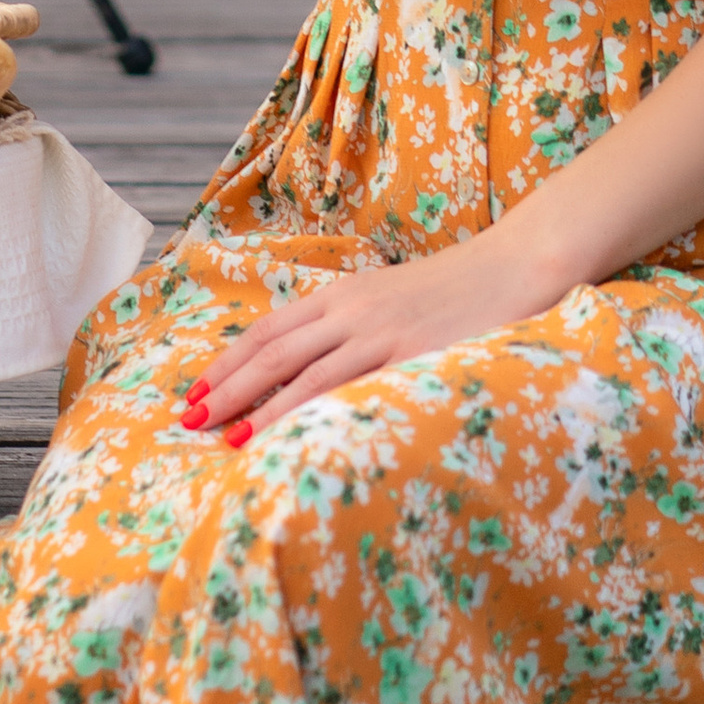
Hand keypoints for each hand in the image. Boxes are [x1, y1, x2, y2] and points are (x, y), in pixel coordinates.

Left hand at [183, 227, 571, 438]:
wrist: (516, 264)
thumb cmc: (458, 290)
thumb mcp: (393, 301)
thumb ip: (354, 328)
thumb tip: (314, 367)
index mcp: (344, 294)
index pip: (269, 331)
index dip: (227, 362)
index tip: (195, 391)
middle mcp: (352, 310)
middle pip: (272, 352)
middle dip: (225, 387)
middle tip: (187, 420)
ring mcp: (381, 332)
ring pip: (302, 373)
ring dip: (258, 408)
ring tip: (224, 438)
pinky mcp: (412, 354)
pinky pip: (354, 387)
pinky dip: (317, 413)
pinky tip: (295, 436)